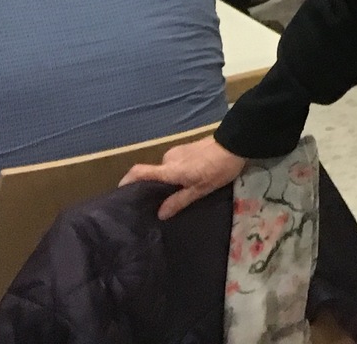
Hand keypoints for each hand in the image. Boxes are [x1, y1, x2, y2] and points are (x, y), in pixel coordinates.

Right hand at [120, 135, 245, 219]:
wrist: (236, 142)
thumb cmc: (218, 168)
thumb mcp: (201, 189)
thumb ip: (179, 201)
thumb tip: (160, 214)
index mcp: (169, 169)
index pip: (140, 172)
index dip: (127, 181)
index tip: (120, 192)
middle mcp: (169, 158)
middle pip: (154, 173)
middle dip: (153, 187)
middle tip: (156, 203)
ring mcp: (178, 151)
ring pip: (165, 169)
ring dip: (167, 180)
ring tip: (174, 195)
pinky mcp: (186, 148)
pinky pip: (174, 163)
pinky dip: (175, 173)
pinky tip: (185, 182)